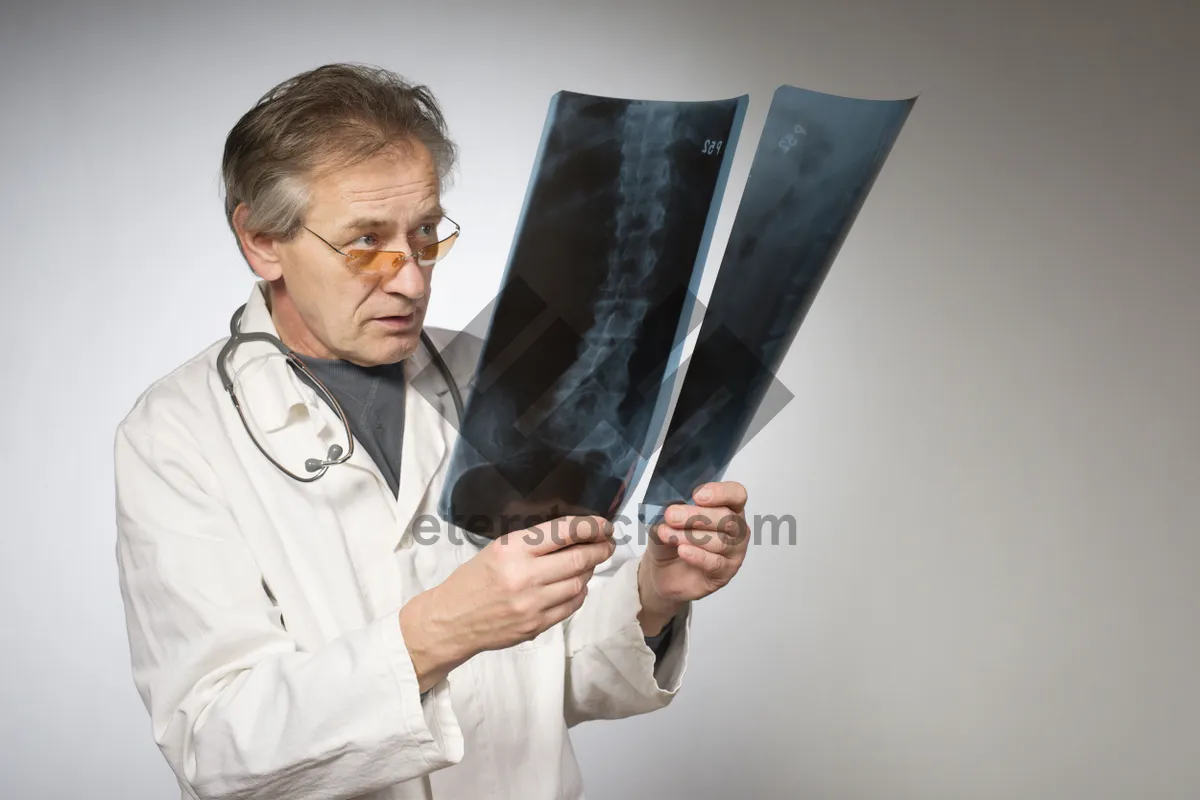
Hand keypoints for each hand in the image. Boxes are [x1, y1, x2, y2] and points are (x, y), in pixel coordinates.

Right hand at [400, 515, 615, 690]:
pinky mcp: (536, 626)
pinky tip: (576, 585)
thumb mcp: (497, 549)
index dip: (590, 527)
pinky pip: (571, 607)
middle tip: (606, 544)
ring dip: (590, 571)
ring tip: (589, 563)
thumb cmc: (473, 580)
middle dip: (599, 549)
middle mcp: (524, 576)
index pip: (563, 532)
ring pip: (578, 583)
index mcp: (512, 549)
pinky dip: (579, 593)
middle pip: (578, 559)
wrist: (451, 620)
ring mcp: (532, 604)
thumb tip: (572, 536)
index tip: (603, 525)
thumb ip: (533, 543)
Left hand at [637, 481, 749, 635]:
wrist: (663, 569)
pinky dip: (698, 556)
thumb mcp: (668, 518)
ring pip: (720, 541)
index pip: (736, 494)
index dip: (720, 493)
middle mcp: (736, 527)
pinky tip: (683, 551)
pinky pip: (716, 563)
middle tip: (671, 515)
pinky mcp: (726, 572)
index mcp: (727, 505)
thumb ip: (674, 510)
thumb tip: (672, 507)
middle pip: (727, 518)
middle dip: (696, 516)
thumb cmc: (672, 537)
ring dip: (691, 537)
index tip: (697, 495)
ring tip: (668, 535)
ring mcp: (734, 551)